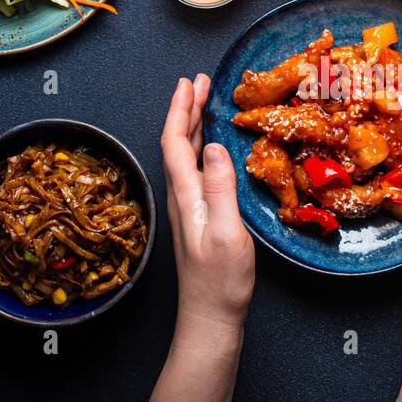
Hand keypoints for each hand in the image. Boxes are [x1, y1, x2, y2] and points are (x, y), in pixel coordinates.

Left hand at [160, 74, 254, 332]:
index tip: (189, 83)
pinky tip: (209, 149)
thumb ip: (219, 187)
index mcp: (186, 196)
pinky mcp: (196, 219)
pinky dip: (199, 148)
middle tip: (199, 82)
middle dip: (186, 109)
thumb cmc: (220, 282)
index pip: (174, 142)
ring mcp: (187, 209)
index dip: (180, 110)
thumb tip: (212, 146)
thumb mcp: (227, 232)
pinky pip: (193, 171)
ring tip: (203, 104)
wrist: (210, 319)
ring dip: (191, 126)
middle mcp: (181, 199)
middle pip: (176, 144)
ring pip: (184, 157)